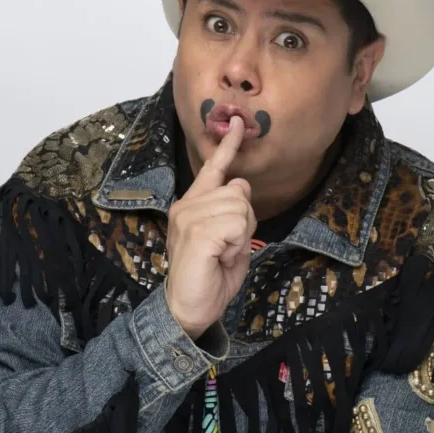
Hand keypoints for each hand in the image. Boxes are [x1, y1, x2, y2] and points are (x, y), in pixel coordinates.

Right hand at [166, 115, 256, 338]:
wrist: (189, 310)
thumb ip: (236, 213)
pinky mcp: (197, 232)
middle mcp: (187, 205)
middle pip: (240, 191)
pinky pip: (237, 224)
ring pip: (242, 207)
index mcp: (193, 205)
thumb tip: (241, 187)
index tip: (239, 122)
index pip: (213, 168)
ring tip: (221, 254)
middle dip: (245, 221)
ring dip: (241, 236)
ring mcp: (189, 217)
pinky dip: (237, 244)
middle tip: (227, 248)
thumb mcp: (231, 241)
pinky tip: (220, 257)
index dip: (228, 145)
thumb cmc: (211, 278)